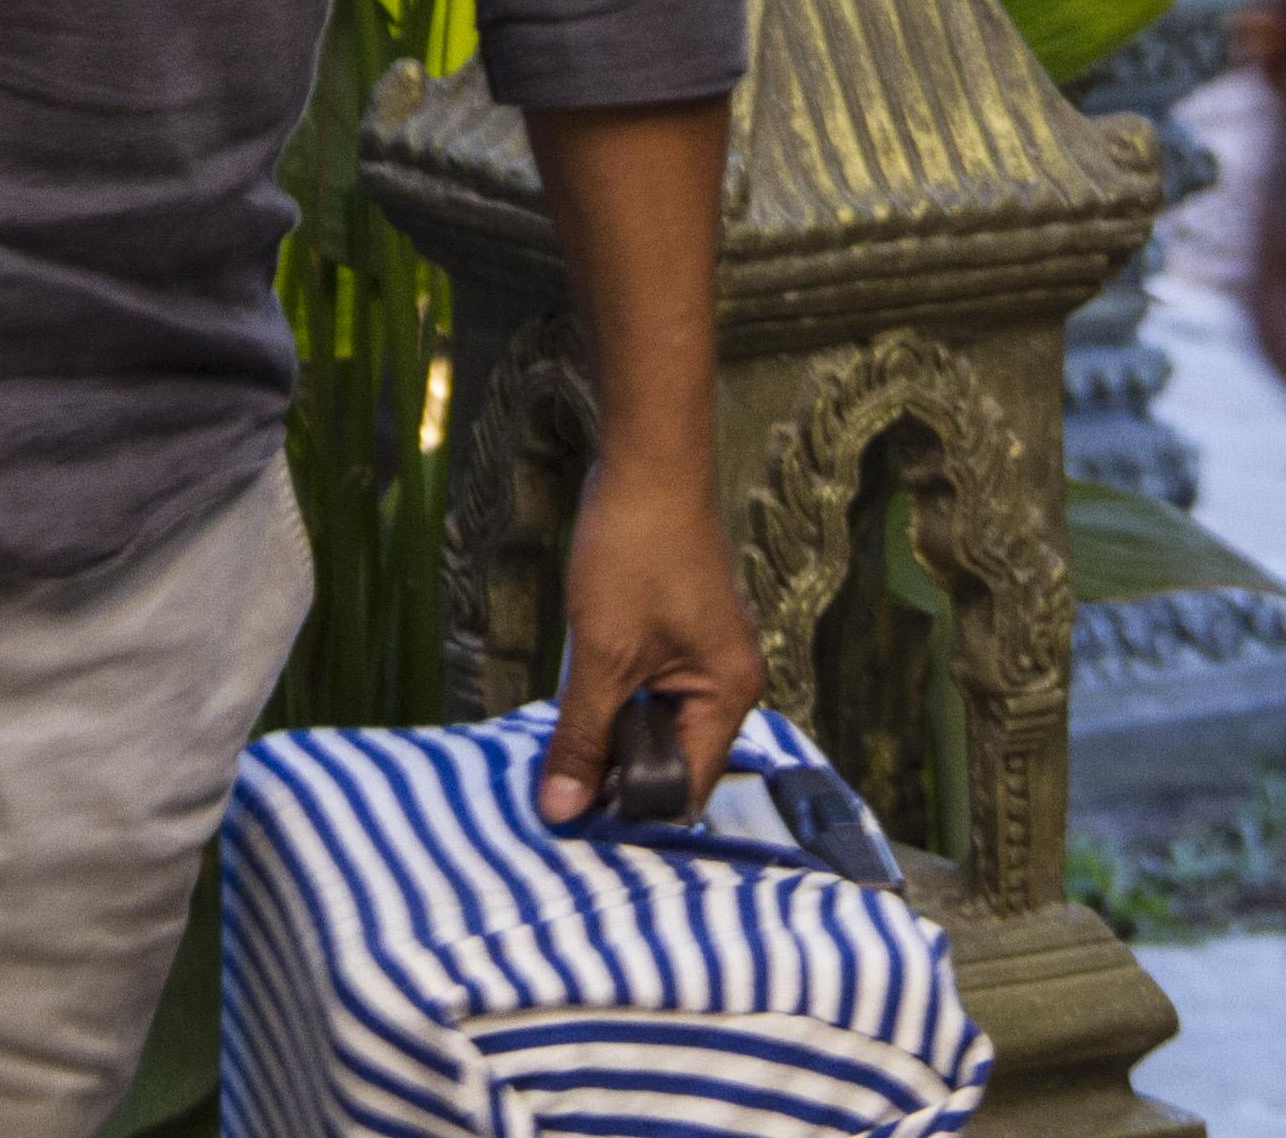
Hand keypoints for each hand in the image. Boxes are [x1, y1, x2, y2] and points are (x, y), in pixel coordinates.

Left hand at [536, 467, 768, 825]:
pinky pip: (647, 694)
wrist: (646, 463)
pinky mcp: (678, 638)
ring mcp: (704, 659)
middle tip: (557, 791)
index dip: (633, 806)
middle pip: (672, 759)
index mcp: (728, 695)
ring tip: (560, 754)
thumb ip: (583, 736)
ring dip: (610, 738)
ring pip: (654, 726)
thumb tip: (562, 811)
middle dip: (618, 774)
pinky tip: (574, 710)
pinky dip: (613, 705)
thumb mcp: (601, 655)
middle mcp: (728, 684)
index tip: (575, 821)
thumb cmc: (634, 553)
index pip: (686, 785)